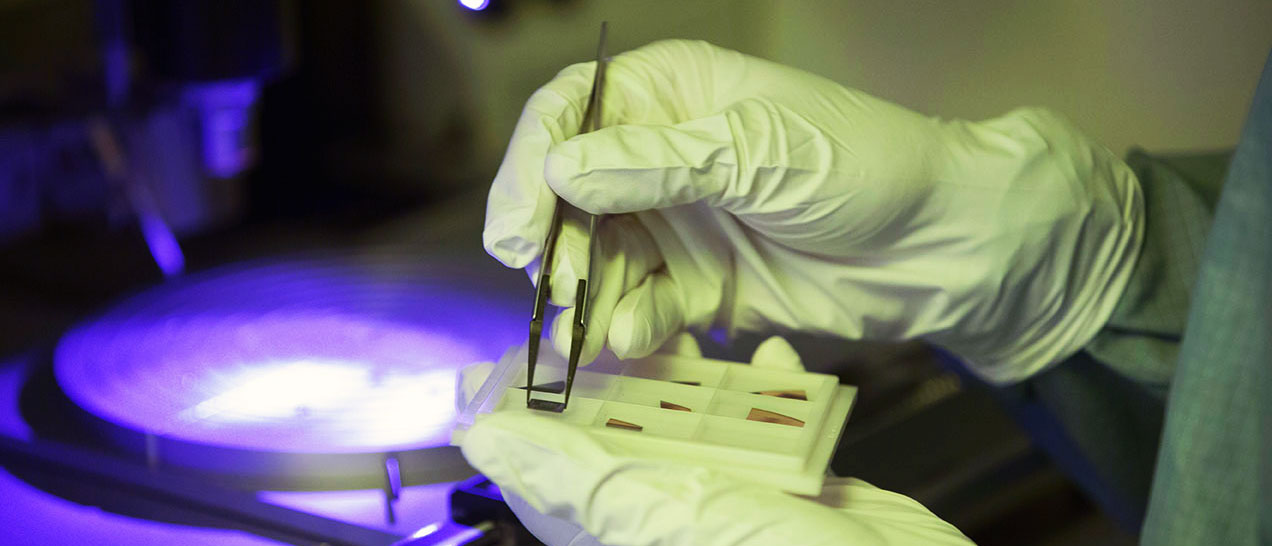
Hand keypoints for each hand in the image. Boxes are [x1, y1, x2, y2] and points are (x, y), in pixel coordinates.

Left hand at [458, 336, 973, 545]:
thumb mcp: (671, 516)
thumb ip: (579, 479)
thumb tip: (485, 443)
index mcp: (635, 528)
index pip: (551, 475)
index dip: (527, 416)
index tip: (515, 360)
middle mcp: (680, 516)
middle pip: (624, 438)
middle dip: (617, 378)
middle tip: (610, 321)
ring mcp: (744, 504)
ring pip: (696, 424)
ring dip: (692, 376)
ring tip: (687, 336)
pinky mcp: (803, 491)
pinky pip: (771, 429)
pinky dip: (771, 390)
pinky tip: (775, 362)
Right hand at [483, 39, 1141, 382]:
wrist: (941, 246)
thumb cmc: (865, 166)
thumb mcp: (760, 151)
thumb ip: (658, 165)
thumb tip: (560, 171)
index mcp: (672, 94)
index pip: (569, 114)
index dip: (529, 165)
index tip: (516, 225)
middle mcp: (661, 156)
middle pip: (569, 196)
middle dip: (556, 243)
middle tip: (557, 285)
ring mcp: (677, 223)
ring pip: (598, 259)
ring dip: (587, 296)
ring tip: (592, 328)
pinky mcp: (699, 286)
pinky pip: (641, 307)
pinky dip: (631, 325)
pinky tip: (636, 338)